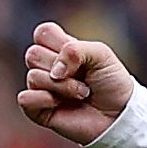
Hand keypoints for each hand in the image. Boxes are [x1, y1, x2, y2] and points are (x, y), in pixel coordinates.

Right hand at [17, 22, 135, 145]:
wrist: (121, 115)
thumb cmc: (112, 84)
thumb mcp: (102, 55)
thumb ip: (75, 50)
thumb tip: (54, 71)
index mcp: (59, 48)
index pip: (43, 32)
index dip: (60, 42)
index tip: (81, 57)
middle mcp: (46, 66)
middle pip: (33, 54)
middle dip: (65, 68)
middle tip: (85, 79)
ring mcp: (41, 87)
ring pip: (33, 77)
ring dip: (64, 87)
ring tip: (82, 94)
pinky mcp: (38, 109)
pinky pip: (25, 99)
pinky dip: (44, 100)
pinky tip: (60, 104)